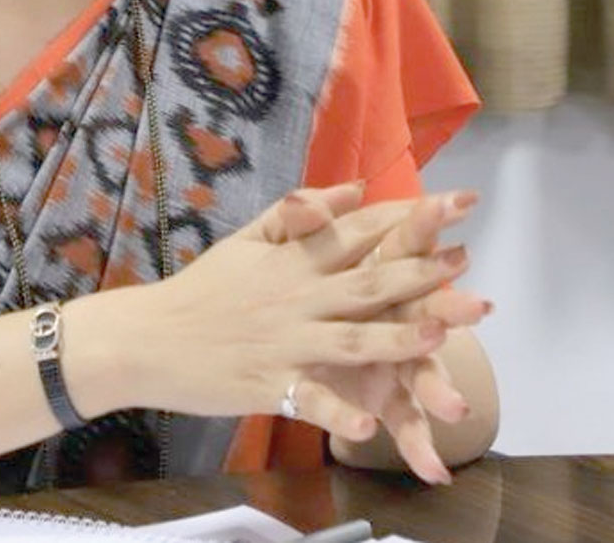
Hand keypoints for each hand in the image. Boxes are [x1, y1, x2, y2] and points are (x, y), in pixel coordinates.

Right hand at [123, 183, 477, 443]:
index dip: (411, 216)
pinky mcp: (268, 384)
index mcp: (293, 259)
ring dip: (396, 339)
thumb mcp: (248, 238)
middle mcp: (295, 297)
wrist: (146, 337)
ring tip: (440, 336)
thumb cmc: (201, 289)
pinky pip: (308, 400)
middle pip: (366, 283)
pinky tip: (367, 424)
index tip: (458, 204)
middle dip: (420, 273)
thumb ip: (303, 214)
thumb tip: (358, 188)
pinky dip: (336, 412)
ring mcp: (284, 343)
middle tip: (467, 264)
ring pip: (349, 340)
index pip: (360, 231)